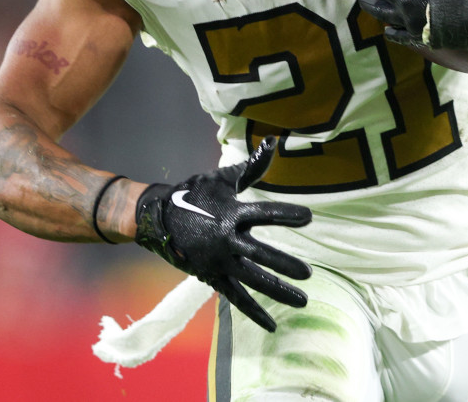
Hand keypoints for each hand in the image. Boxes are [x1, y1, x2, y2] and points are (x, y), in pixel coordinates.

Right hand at [134, 137, 311, 331]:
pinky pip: (235, 298)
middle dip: (285, 264)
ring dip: (278, 291)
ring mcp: (219, 261)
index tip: (308, 217)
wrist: (159, 219)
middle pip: (261, 255)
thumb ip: (252, 167)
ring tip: (303, 300)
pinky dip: (253, 312)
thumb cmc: (197, 194)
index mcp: (231, 213)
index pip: (265, 214)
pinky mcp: (212, 276)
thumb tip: (274, 143)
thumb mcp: (223, 179)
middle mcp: (226, 240)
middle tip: (308, 273)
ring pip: (252, 281)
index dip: (286, 214)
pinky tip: (273, 324)